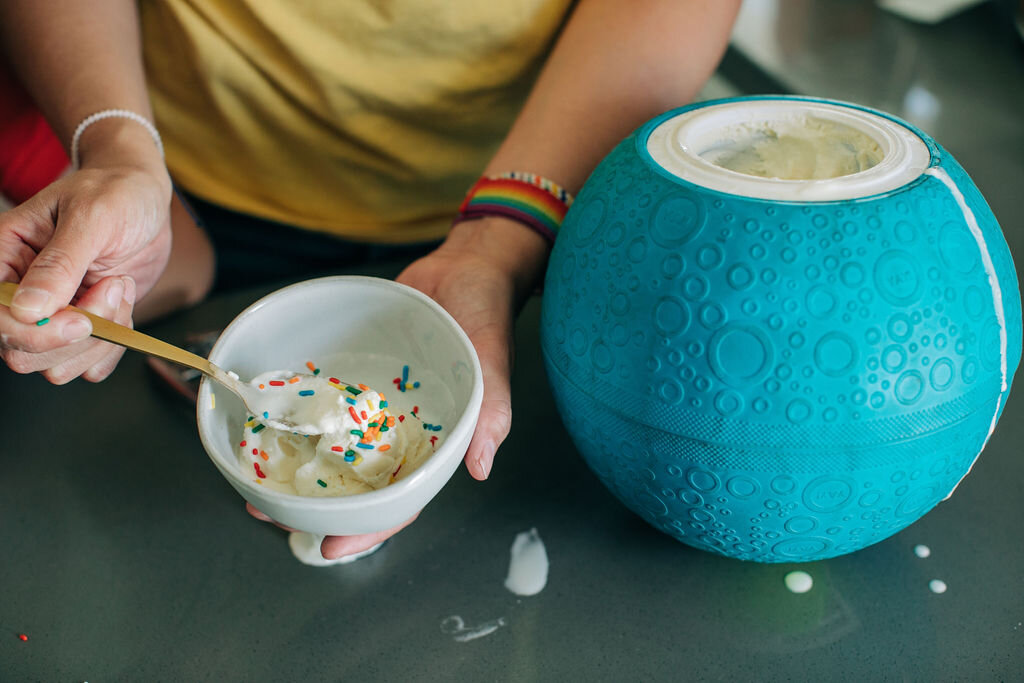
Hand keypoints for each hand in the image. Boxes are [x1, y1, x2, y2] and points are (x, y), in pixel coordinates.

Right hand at [0, 131, 172, 382]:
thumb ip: (61, 263)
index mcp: (4, 258)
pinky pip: (90, 366)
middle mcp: (21, 293)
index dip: (33, 333)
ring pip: (58, 365)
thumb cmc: (113, 193)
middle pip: (23, 353)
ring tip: (118, 286)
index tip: (80, 320)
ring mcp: (53, 315)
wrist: (144, 198)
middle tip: (111, 286)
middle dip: (77, 335)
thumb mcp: (90, 216)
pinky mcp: (85, 328)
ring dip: (101, 338)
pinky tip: (123, 307)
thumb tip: (27, 309)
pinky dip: (114, 346)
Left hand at [246, 217, 548, 559]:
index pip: (403, 500)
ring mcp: (377, 407)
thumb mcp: (491, 358)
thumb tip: (480, 467)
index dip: (368, 528)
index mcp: (438, 442)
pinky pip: (328, 406)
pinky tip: (270, 425)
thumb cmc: (484, 312)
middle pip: (359, 485)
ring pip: (337, 450)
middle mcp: (403, 432)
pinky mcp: (359, 379)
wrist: (464, 266)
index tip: (329, 546)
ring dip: (299, 469)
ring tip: (257, 479)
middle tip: (269, 512)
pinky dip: (301, 420)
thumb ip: (490, 410)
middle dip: (316, 507)